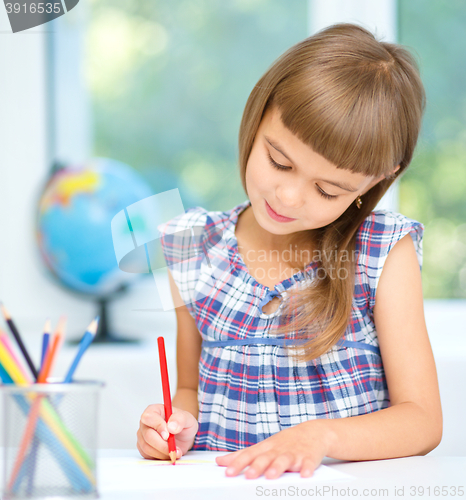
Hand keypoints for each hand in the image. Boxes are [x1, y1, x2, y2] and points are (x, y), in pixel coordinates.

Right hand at [137, 404, 198, 459]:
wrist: (182, 435)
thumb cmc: (182, 424)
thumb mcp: (187, 418)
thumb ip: (181, 419)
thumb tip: (171, 426)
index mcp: (154, 410)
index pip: (149, 417)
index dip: (158, 426)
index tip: (168, 435)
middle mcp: (145, 423)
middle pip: (147, 435)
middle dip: (162, 444)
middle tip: (174, 449)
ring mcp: (143, 436)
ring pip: (147, 447)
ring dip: (162, 452)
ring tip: (175, 451)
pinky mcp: (143, 448)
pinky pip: (148, 455)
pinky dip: (160, 457)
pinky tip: (169, 453)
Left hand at [215, 421, 335, 478]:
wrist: (312, 432)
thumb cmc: (283, 442)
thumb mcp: (263, 446)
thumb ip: (242, 455)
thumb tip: (220, 461)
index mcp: (265, 448)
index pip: (249, 454)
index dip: (238, 463)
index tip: (228, 472)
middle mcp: (278, 450)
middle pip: (266, 457)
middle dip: (257, 466)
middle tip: (249, 475)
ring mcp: (293, 453)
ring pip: (285, 459)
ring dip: (278, 467)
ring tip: (271, 475)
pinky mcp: (309, 458)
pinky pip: (308, 463)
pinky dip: (307, 468)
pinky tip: (304, 474)